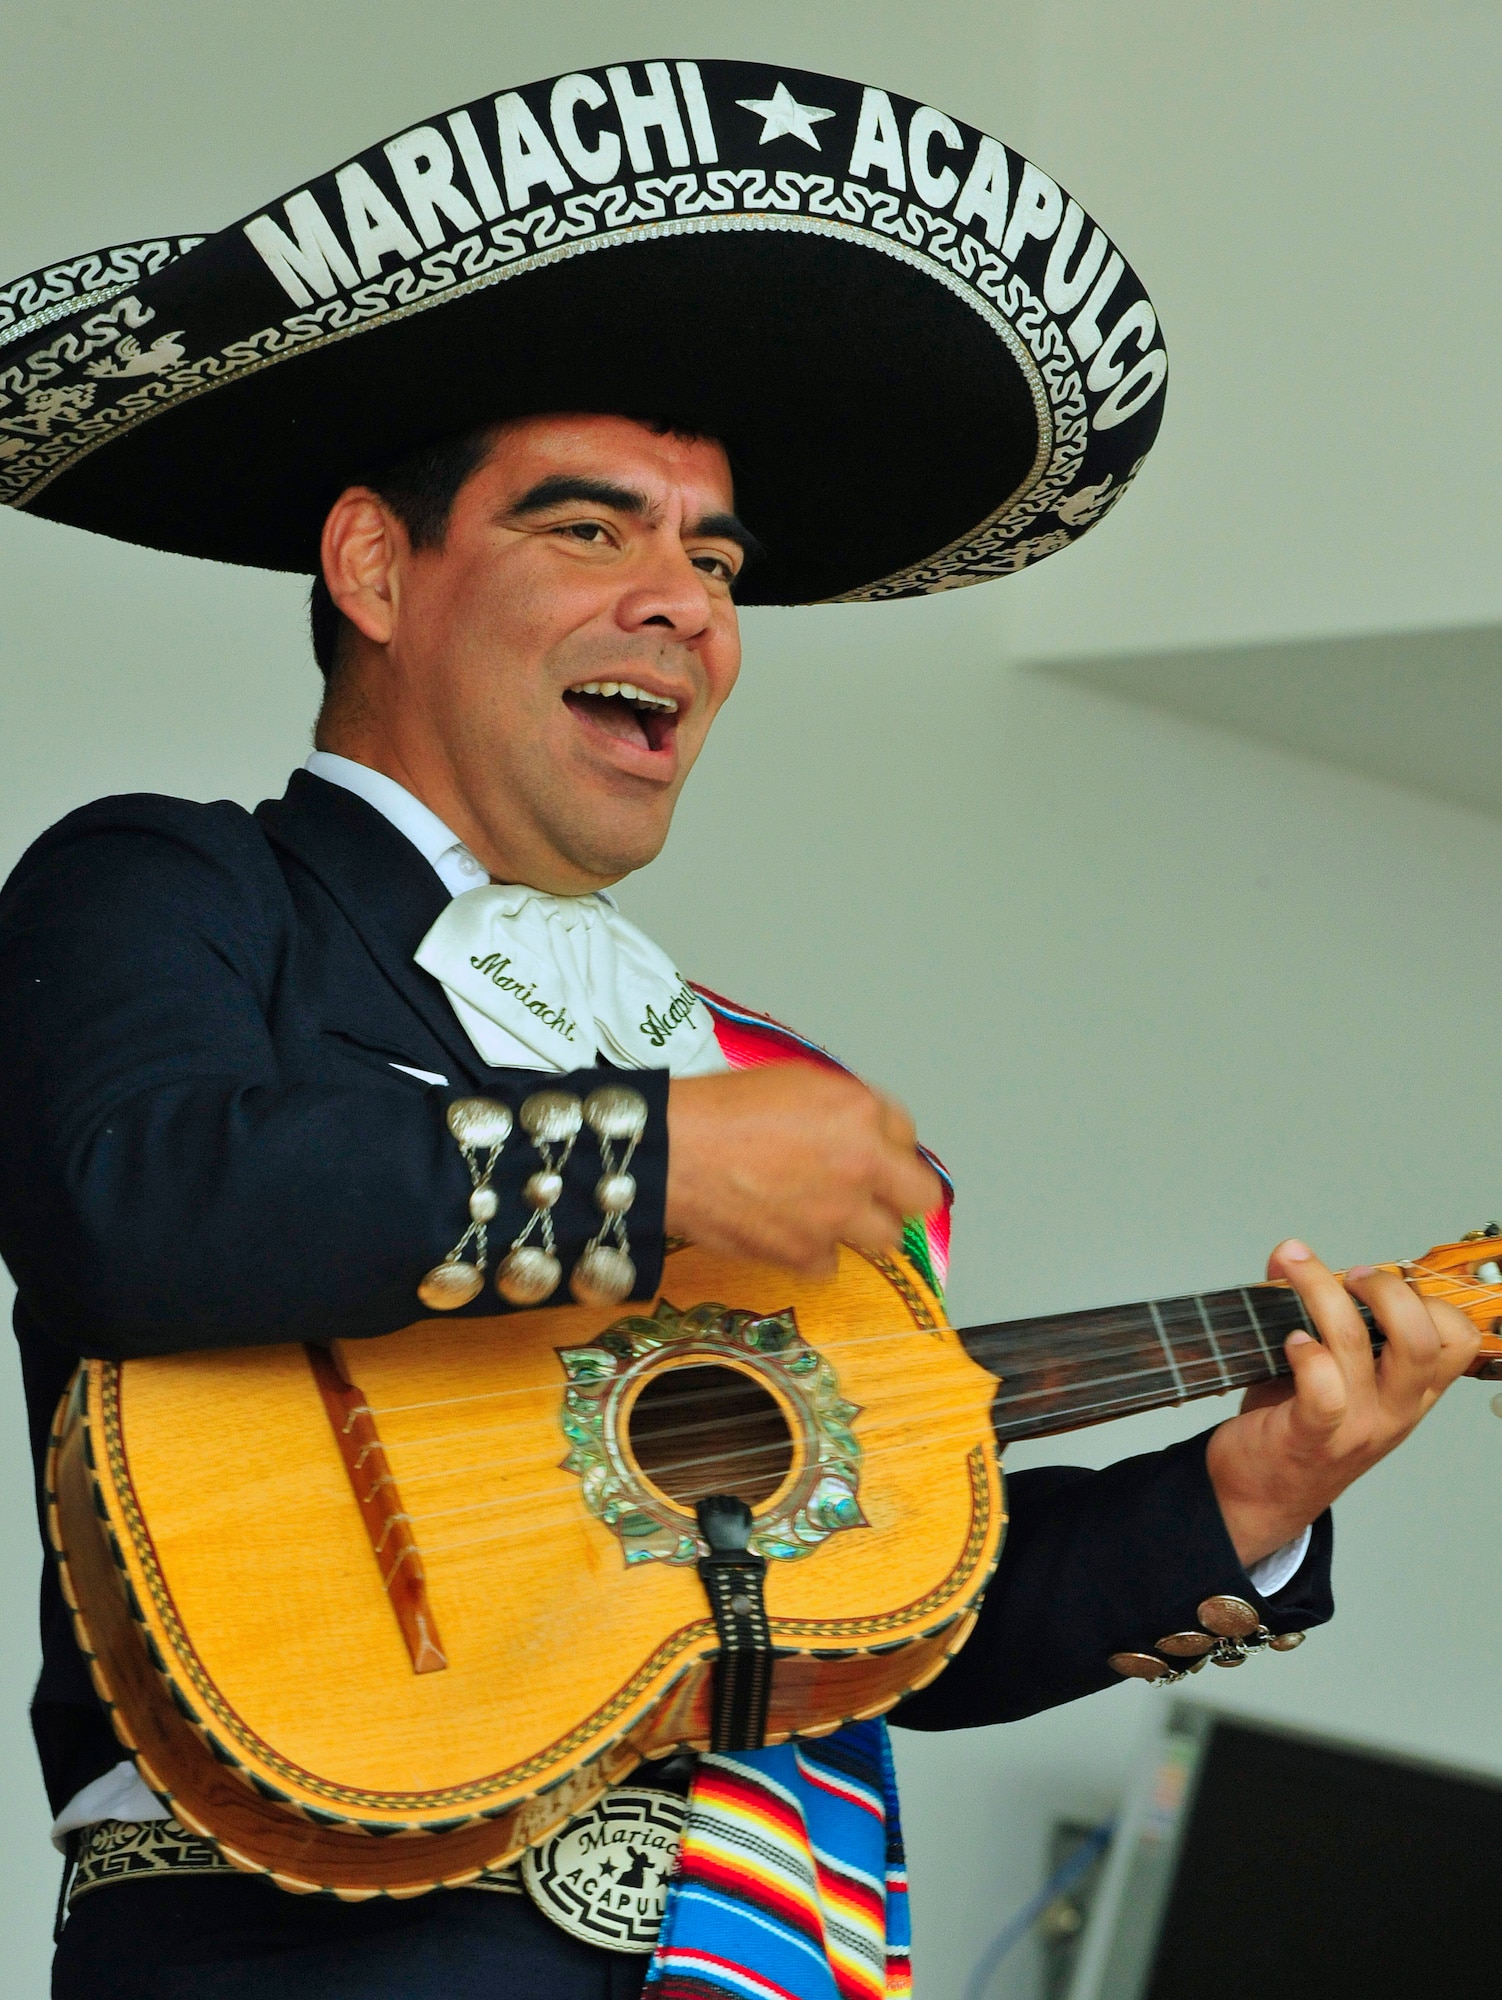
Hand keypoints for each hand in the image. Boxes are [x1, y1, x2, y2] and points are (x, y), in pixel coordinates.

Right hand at [665, 1063, 941, 1273]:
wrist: (672, 1152)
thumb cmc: (720, 1109)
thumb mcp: (794, 1081)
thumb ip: (841, 1107)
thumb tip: (861, 1130)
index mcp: (860, 1114)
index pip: (907, 1134)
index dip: (886, 1140)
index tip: (871, 1147)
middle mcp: (861, 1168)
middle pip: (920, 1196)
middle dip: (900, 1192)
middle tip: (875, 1189)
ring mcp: (837, 1217)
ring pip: (886, 1239)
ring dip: (864, 1227)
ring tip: (831, 1214)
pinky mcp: (806, 1254)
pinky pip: (831, 1264)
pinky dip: (815, 1252)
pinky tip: (792, 1232)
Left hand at [1205, 1238, 1478, 1567]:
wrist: (1256, 1497)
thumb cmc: (1294, 1425)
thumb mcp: (1326, 1370)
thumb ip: (1316, 1312)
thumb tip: (1291, 1254)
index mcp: (1408, 1392)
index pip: (1456, 1341)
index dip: (1429, 1300)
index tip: (1381, 1283)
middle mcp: (1392, 1409)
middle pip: (1422, 1340)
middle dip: (1387, 1289)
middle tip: (1352, 1276)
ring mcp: (1355, 1426)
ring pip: (1357, 1346)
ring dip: (1321, 1293)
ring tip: (1294, 1272)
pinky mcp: (1310, 1436)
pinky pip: (1323, 1390)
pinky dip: (1306, 1354)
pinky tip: (1289, 1341)